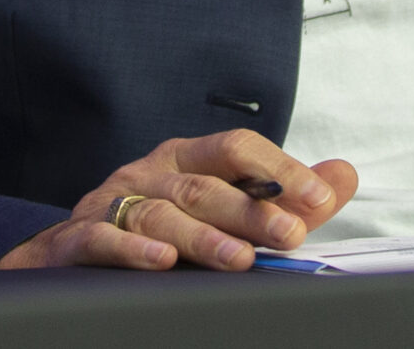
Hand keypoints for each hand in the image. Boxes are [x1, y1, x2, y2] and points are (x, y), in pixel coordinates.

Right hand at [0, 130, 357, 271]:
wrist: (70, 255)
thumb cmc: (160, 227)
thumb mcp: (222, 207)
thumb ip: (283, 197)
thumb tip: (343, 175)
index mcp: (186, 160)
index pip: (235, 149)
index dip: (278, 170)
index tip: (319, 197)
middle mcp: (150, 173)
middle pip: (204, 185)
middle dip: (250, 210)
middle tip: (290, 234)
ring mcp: (111, 204)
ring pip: (159, 214)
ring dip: (202, 237)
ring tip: (239, 259)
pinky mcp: (77, 238)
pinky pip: (104, 239)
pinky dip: (131, 251)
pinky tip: (161, 263)